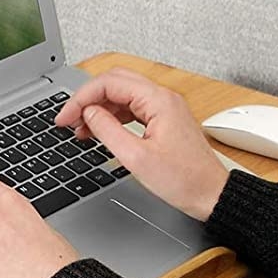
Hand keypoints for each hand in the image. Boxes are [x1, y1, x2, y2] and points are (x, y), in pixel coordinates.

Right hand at [55, 65, 229, 221]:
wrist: (212, 195)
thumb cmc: (185, 181)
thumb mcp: (136, 158)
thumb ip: (108, 131)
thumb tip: (88, 113)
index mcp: (158, 101)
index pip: (109, 83)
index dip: (81, 98)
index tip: (65, 117)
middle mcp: (163, 98)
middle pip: (115, 82)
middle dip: (88, 99)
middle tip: (69, 120)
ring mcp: (165, 108)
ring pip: (123, 95)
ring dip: (100, 108)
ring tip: (81, 129)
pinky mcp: (165, 121)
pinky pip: (133, 109)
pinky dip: (114, 117)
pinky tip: (101, 130)